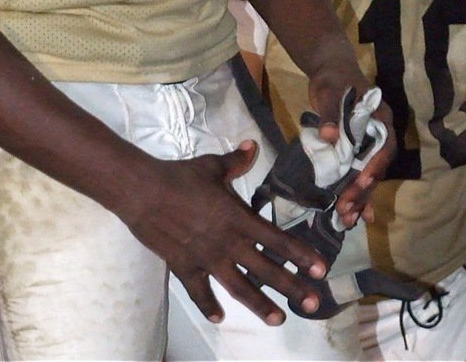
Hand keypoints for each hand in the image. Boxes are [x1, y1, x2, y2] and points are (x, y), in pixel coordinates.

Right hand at [123, 141, 329, 324]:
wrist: (145, 192)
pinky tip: (218, 318)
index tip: (320, 269)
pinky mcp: (185, 267)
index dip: (300, 255)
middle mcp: (228, 243)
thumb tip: (252, 145)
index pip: (277, 240)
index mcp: (238, 218)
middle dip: (292, 287)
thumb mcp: (212, 165)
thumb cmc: (181, 176)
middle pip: (266, 270)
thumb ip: (236, 161)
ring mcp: (207, 259)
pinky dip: (208, 306)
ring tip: (279, 320)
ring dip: (260, 305)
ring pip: (239, 288)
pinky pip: (199, 292)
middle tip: (312, 304)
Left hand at [306, 62, 395, 226]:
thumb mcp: (328, 92)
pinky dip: (357, 193)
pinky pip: (360, 174)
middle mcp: (379, 134)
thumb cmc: (333, 79)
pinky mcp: (356, 150)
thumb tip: (330, 135)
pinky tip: (353, 214)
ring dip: (359, 197)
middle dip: (363, 190)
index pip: (384, 146)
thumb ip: (329, 113)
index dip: (375, 165)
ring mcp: (368, 144)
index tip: (362, 181)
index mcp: (380, 118)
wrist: (330, 69)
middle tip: (346, 210)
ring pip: (368, 175)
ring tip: (346, 219)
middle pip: (376, 166)